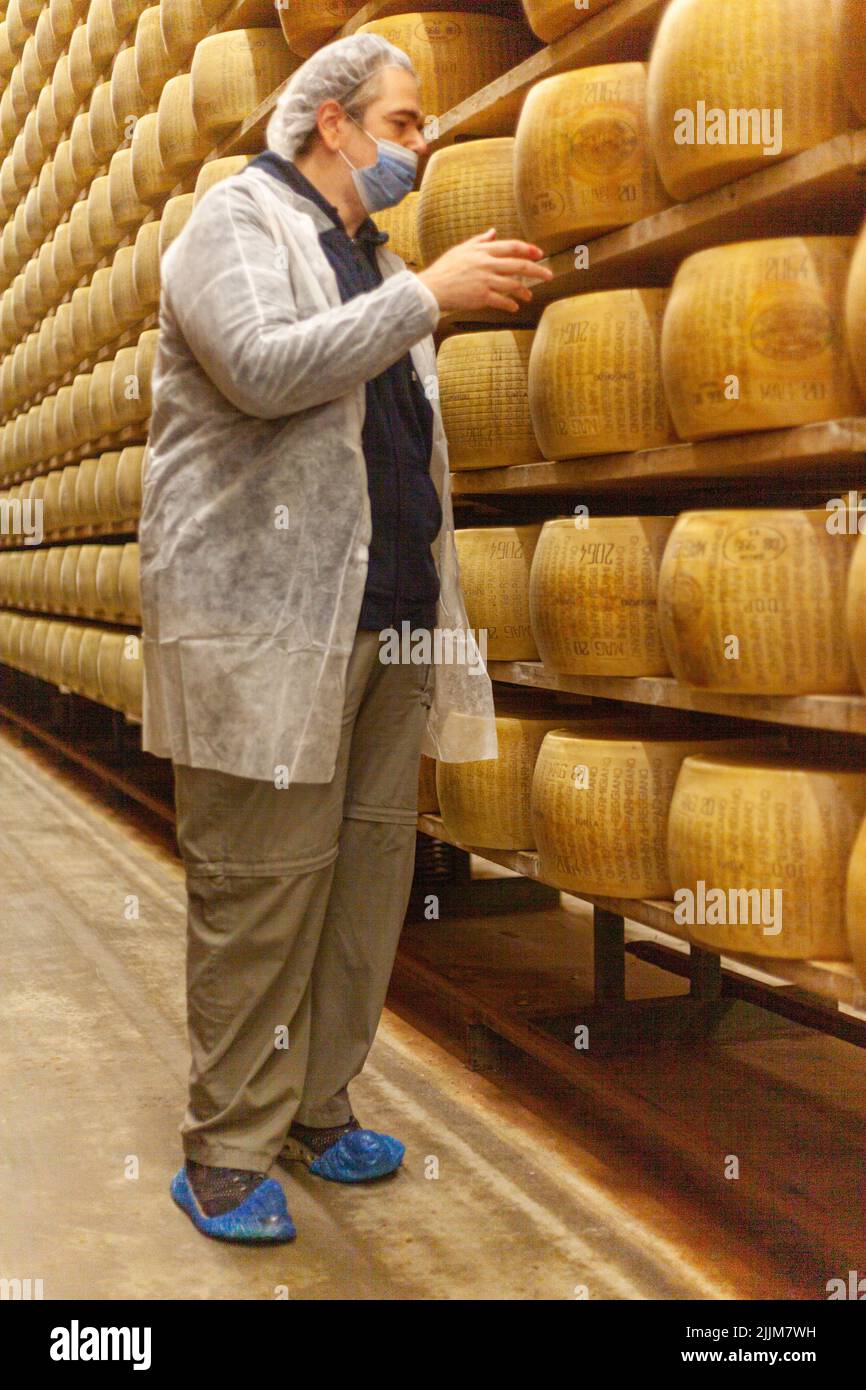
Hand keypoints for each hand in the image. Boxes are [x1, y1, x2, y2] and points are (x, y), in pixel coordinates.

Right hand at [417, 228, 553, 312]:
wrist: (432, 288)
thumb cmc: (446, 269)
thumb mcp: (462, 249)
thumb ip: (480, 241)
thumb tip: (493, 232)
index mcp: (483, 251)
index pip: (512, 247)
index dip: (528, 249)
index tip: (539, 253)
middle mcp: (487, 264)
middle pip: (518, 265)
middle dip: (537, 270)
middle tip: (548, 275)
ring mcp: (485, 281)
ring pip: (513, 284)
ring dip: (524, 291)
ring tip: (529, 296)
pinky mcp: (482, 297)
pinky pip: (502, 301)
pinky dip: (511, 304)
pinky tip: (515, 307)